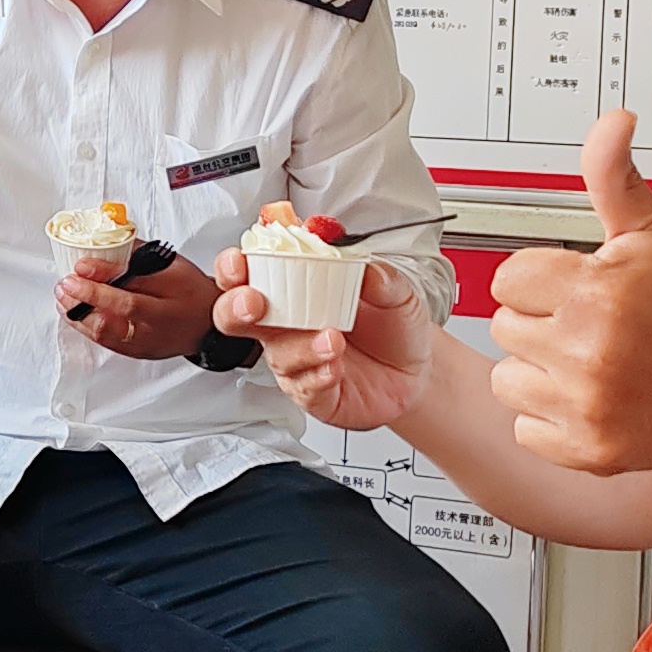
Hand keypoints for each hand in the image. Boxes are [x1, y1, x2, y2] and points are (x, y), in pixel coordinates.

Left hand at [54, 250, 218, 363]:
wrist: (210, 325)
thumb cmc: (192, 291)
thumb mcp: (172, 265)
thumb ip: (139, 256)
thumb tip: (106, 244)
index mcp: (172, 297)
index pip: (133, 290)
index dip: (102, 278)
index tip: (80, 266)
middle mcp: (159, 325)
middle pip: (116, 317)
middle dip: (85, 299)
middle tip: (66, 283)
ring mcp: (147, 342)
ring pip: (107, 334)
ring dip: (79, 314)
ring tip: (64, 296)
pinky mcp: (138, 352)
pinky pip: (108, 343)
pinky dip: (87, 327)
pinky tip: (75, 314)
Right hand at [213, 248, 433, 430]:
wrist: (417, 372)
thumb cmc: (392, 328)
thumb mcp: (395, 291)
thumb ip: (376, 273)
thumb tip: (357, 259)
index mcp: (295, 290)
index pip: (249, 274)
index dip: (234, 267)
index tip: (241, 261)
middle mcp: (286, 326)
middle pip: (234, 317)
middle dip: (235, 307)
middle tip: (255, 303)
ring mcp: (295, 360)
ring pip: (274, 354)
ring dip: (299, 345)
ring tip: (333, 339)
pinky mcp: (311, 393)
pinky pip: (302, 387)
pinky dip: (317, 375)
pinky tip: (335, 366)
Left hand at [487, 112, 651, 472]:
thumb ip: (615, 177)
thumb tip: (612, 122)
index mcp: (598, 291)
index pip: (511, 278)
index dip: (544, 279)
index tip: (580, 286)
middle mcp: (589, 350)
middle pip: (504, 326)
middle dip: (542, 320)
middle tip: (592, 324)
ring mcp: (588, 404)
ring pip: (508, 378)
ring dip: (538, 370)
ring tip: (589, 361)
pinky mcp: (589, 450)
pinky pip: (526, 429)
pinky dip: (550, 419)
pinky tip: (591, 398)